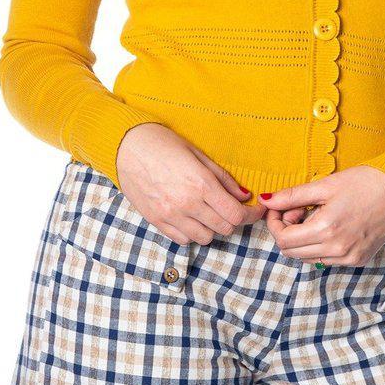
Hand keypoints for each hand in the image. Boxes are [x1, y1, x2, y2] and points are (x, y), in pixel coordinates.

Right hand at [116, 123, 266, 244]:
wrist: (127, 147)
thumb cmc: (164, 144)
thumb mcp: (198, 155)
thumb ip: (223, 178)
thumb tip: (244, 195)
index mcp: (200, 183)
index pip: (235, 214)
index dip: (251, 215)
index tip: (256, 210)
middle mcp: (187, 204)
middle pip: (225, 228)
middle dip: (234, 220)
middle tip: (234, 208)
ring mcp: (171, 216)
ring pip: (206, 238)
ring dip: (213, 227)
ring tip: (211, 211)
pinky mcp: (157, 222)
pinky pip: (184, 240)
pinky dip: (193, 232)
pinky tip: (193, 217)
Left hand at [258, 166, 384, 265]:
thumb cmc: (362, 182)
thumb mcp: (324, 185)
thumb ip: (292, 195)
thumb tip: (266, 200)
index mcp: (326, 229)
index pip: (283, 240)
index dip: (275, 223)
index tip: (281, 207)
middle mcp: (336, 250)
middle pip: (292, 252)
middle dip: (287, 230)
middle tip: (298, 209)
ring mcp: (348, 258)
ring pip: (307, 258)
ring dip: (303, 239)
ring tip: (315, 214)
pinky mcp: (357, 260)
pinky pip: (326, 260)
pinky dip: (319, 245)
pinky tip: (330, 224)